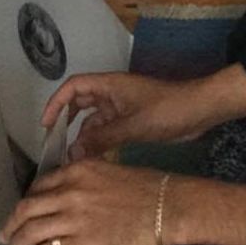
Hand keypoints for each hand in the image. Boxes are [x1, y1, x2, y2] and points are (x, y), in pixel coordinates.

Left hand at [0, 162, 245, 244]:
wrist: (169, 205)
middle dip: (12, 226)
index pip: (38, 187)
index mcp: (80, 170)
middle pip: (26, 210)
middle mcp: (72, 192)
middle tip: (8, 236)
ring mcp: (75, 219)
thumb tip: (63, 194)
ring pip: (29, 234)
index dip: (27, 202)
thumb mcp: (112, 171)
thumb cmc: (146, 188)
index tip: (24, 213)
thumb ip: (85, 180)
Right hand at [42, 65, 245, 160]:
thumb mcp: (133, 125)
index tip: (45, 126)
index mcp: (112, 84)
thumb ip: (101, 138)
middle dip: (66, 123)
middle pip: (80, 103)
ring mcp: (123, 107)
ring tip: (73, 160)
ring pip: (93, 120)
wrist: (200, 110)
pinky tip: (93, 159)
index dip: (56, 102)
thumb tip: (71, 152)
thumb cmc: (168, 109)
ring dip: (83, 137)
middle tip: (56, 147)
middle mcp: (113, 93)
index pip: (75, 86)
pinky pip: (106, 130)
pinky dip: (98, 142)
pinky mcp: (132, 120)